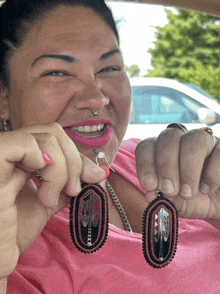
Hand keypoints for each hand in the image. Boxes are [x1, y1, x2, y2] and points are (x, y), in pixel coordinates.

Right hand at [0, 122, 104, 278]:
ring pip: (45, 137)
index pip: (56, 139)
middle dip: (74, 161)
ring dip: (61, 168)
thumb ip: (68, 184)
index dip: (78, 157)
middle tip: (73, 190)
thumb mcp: (47, 203)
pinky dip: (43, 158)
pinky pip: (21, 143)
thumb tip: (99, 173)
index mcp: (20, 159)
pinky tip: (41, 181)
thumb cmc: (11, 234)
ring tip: (50, 198)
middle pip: (53, 132)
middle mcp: (10, 152)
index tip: (92, 179)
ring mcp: (0, 156)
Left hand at [135, 127, 219, 219]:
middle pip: (169, 137)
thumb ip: (162, 198)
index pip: (147, 146)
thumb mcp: (175, 203)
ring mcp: (206, 142)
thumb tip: (150, 194)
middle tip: (169, 190)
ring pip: (194, 139)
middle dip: (166, 165)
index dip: (145, 164)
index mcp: (162, 151)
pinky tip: (207, 189)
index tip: (149, 186)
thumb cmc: (194, 201)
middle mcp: (182, 140)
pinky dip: (212, 173)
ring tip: (188, 193)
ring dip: (188, 168)